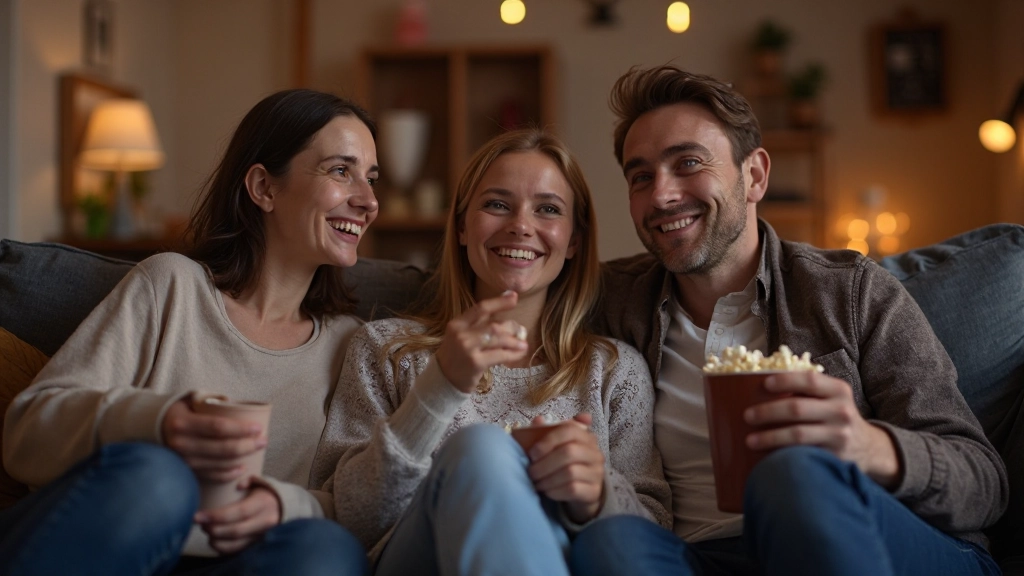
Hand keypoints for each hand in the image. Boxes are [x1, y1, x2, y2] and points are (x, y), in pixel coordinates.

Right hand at [162, 400, 266, 481]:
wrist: (149, 428)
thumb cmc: (179, 411)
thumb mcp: (190, 400)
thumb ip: (211, 400)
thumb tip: (237, 403)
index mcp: (183, 423)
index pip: (218, 427)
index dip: (241, 429)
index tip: (259, 428)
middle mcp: (181, 444)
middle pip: (222, 448)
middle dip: (248, 445)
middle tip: (264, 440)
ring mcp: (183, 460)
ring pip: (219, 464)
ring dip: (242, 458)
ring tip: (257, 449)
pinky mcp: (185, 470)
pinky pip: (211, 475)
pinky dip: (228, 473)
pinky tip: (242, 468)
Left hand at [195, 479, 280, 554]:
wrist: (284, 508)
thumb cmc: (266, 493)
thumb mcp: (260, 482)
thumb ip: (248, 480)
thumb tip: (237, 486)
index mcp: (263, 504)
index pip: (239, 512)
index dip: (217, 516)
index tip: (199, 515)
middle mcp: (265, 522)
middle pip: (236, 531)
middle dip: (213, 529)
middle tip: (200, 523)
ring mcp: (262, 535)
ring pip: (236, 544)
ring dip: (216, 540)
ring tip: (206, 530)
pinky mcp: (257, 543)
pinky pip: (238, 550)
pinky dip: (222, 548)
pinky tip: (214, 540)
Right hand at [435, 291, 529, 392]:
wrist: (445, 379)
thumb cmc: (458, 355)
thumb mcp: (462, 335)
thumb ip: (480, 322)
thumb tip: (507, 305)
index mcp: (457, 323)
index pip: (481, 308)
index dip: (499, 301)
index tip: (514, 296)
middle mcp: (461, 334)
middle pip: (494, 325)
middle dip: (512, 327)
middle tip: (521, 331)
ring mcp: (468, 348)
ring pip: (498, 339)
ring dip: (514, 341)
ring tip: (524, 345)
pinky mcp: (476, 363)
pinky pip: (500, 355)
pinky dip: (513, 354)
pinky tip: (520, 354)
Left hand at [526, 413, 605, 522]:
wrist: (582, 489)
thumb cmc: (563, 463)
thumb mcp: (555, 446)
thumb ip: (545, 432)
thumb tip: (538, 420)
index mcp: (585, 436)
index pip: (570, 429)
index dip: (549, 440)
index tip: (532, 453)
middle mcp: (595, 452)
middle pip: (569, 452)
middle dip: (545, 463)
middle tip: (531, 472)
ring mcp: (597, 472)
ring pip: (570, 472)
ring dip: (548, 479)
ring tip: (537, 483)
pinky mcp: (594, 491)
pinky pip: (573, 489)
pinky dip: (555, 491)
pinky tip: (547, 491)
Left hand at [743, 371, 900, 487]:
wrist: (868, 447)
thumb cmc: (836, 416)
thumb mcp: (831, 398)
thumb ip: (807, 391)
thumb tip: (761, 386)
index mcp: (838, 390)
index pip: (809, 380)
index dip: (785, 381)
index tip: (763, 384)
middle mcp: (841, 411)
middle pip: (797, 409)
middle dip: (768, 412)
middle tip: (747, 416)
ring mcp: (839, 435)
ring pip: (798, 434)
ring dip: (770, 437)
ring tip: (750, 440)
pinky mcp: (835, 457)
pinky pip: (803, 453)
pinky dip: (782, 453)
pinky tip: (767, 455)